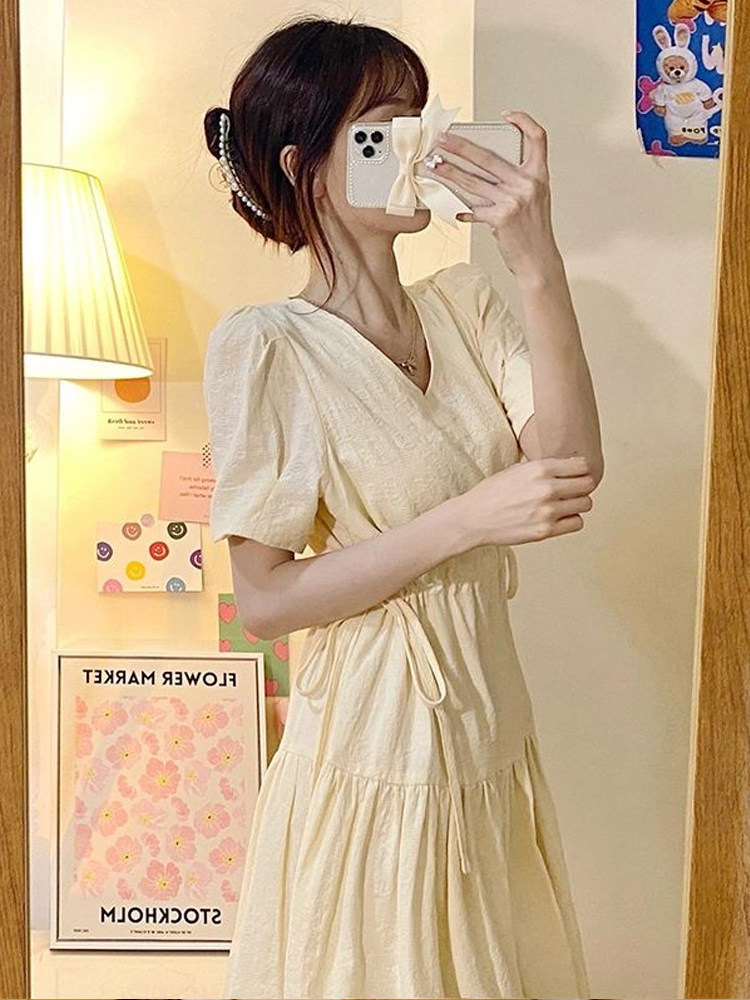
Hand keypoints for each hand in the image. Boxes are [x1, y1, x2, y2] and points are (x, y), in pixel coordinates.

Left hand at [431, 111, 561, 281]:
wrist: (538, 260)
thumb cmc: (534, 230)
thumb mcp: (534, 198)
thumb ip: (516, 181)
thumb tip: (483, 169)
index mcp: (539, 175)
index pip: (538, 138)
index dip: (524, 121)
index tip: (506, 116)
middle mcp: (528, 184)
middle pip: (489, 157)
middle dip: (460, 146)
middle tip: (442, 138)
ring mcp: (514, 200)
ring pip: (474, 181)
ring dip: (450, 172)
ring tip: (434, 165)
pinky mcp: (501, 217)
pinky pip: (474, 208)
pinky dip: (463, 208)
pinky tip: (453, 207)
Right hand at [459, 455, 594, 547]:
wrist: (473, 518)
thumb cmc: (490, 493)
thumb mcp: (515, 470)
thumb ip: (541, 468)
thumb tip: (565, 466)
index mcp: (540, 469)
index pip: (582, 465)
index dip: (580, 469)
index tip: (574, 474)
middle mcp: (547, 488)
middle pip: (588, 484)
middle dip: (582, 486)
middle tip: (572, 490)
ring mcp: (548, 511)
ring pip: (586, 504)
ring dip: (578, 504)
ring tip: (564, 505)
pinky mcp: (546, 531)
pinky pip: (577, 523)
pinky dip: (571, 520)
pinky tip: (559, 518)